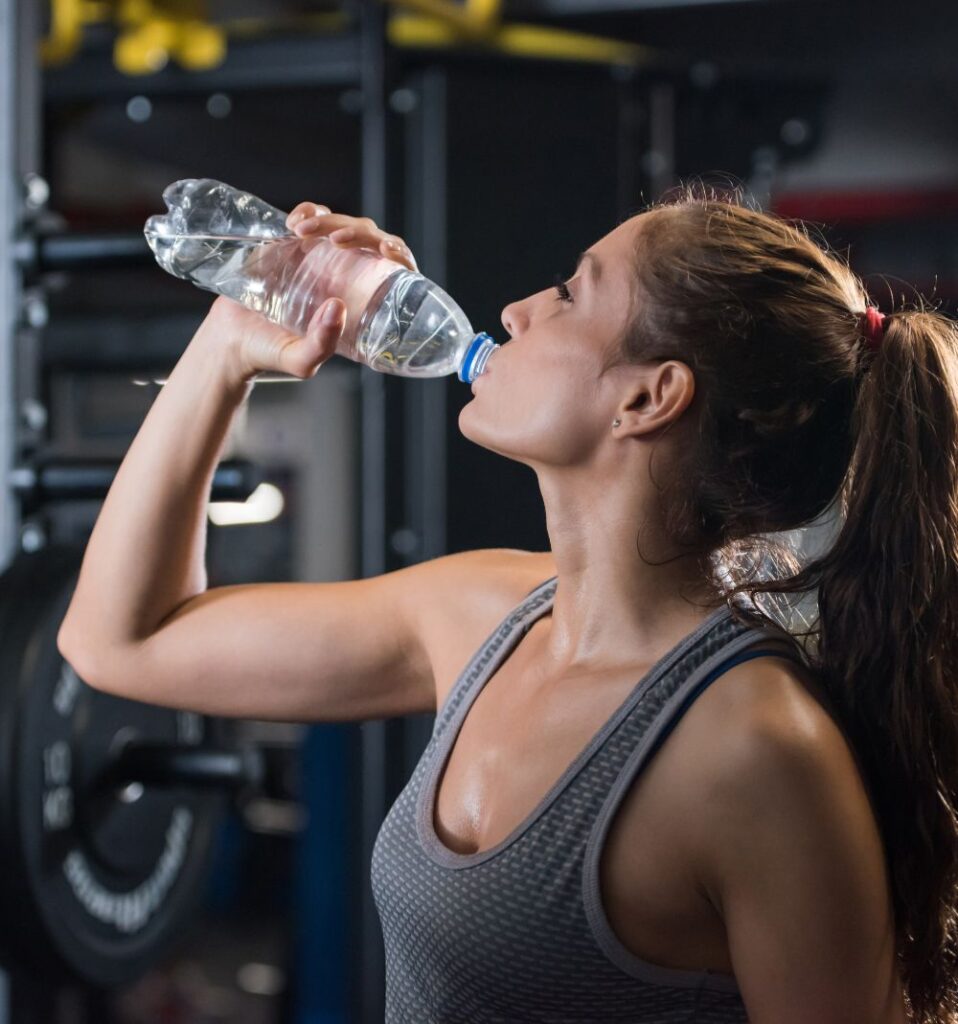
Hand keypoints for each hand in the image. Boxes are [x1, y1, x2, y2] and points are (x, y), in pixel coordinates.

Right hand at [195, 204, 418, 383]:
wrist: (229, 338)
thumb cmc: (270, 352)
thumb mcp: (300, 360)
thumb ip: (321, 345)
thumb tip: (337, 306)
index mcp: (361, 303)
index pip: (396, 272)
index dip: (399, 255)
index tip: (387, 252)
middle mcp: (349, 277)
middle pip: (373, 241)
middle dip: (361, 232)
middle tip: (337, 240)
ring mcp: (325, 257)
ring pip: (345, 224)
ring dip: (331, 220)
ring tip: (303, 232)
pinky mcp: (299, 242)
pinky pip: (315, 215)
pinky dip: (310, 210)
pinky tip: (295, 222)